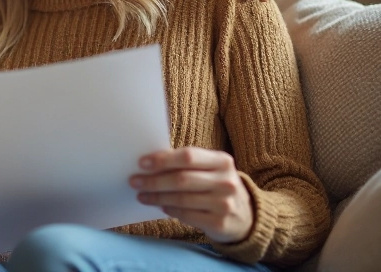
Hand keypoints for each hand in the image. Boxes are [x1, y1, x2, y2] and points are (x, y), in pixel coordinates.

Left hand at [131, 147, 252, 243]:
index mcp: (223, 161)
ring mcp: (224, 203)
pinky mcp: (219, 223)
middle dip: (154, 180)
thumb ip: (187, 163)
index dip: (163, 159)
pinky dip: (169, 209)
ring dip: (156, 196)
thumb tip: (149, 163)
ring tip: (142, 195)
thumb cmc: (217, 186)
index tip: (141, 163)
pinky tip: (160, 206)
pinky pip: (186, 214)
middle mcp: (226, 181)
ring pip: (181, 198)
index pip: (188, 156)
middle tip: (135, 181)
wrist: (246, 216)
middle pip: (181, 179)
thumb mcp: (211, 169)